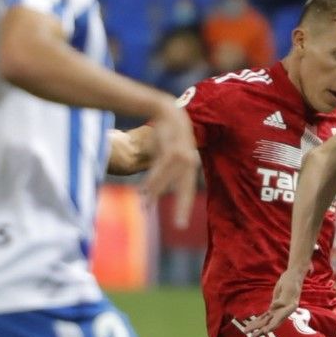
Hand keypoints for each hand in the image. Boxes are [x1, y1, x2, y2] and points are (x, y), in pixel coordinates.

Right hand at [141, 101, 199, 225]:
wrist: (166, 110)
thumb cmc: (166, 134)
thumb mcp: (165, 153)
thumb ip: (162, 170)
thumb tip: (154, 186)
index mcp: (189, 165)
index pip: (188, 189)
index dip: (184, 206)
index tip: (181, 225)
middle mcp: (189, 162)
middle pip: (186, 188)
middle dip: (183, 207)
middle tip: (180, 226)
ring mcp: (182, 155)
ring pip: (170, 180)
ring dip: (156, 192)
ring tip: (146, 205)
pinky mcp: (171, 149)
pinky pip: (162, 169)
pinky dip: (154, 180)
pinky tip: (145, 190)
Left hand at [239, 265, 304, 336]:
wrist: (292, 277)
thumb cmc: (292, 281)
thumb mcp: (289, 288)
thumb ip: (282, 299)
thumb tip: (272, 307)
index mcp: (289, 308)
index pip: (279, 319)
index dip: (272, 325)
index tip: (266, 331)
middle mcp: (283, 312)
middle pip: (271, 323)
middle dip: (261, 330)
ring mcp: (278, 311)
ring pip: (266, 321)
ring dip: (256, 326)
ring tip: (246, 331)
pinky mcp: (273, 308)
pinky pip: (264, 316)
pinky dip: (257, 320)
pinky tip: (251, 325)